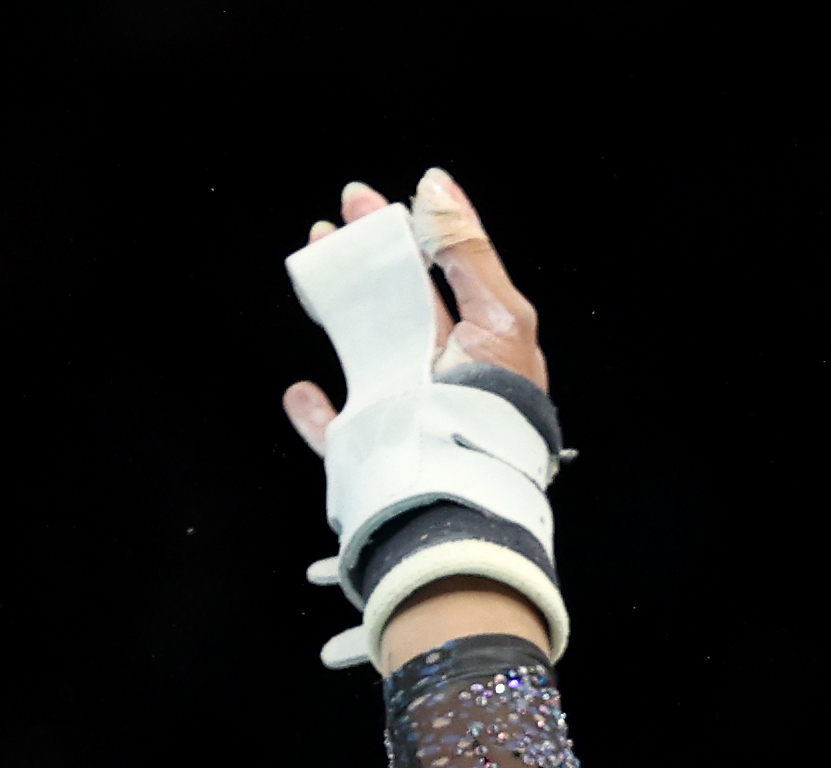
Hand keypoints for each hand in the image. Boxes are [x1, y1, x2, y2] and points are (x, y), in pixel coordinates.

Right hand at [280, 168, 546, 457]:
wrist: (467, 491)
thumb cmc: (494, 409)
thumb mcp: (500, 317)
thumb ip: (468, 253)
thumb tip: (436, 186)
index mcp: (479, 350)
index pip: (436, 280)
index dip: (404, 237)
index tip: (368, 201)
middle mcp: (443, 382)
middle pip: (395, 309)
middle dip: (364, 261)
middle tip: (335, 220)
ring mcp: (405, 418)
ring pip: (364, 356)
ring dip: (337, 311)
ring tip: (315, 272)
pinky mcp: (373, 458)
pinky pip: (337, 433)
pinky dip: (315, 413)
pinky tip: (302, 392)